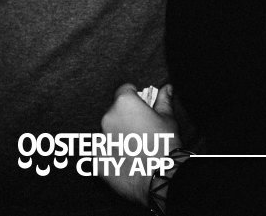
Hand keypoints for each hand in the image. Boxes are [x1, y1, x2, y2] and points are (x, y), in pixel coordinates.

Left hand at [99, 83, 179, 205]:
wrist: (160, 176)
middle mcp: (108, 118)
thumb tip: (166, 88)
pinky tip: (126, 160)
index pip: (125, 91)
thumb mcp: (168, 118)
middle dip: (125, 118)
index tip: (141, 107)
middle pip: (115, 112)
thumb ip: (163, 100)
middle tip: (141, 130)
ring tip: (134, 148)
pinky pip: (102, 153)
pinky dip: (111, 155)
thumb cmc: (165, 145)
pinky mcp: (97, 160)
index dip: (135, 97)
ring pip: (107, 132)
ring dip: (116, 136)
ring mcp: (100, 139)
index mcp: (124, 103)